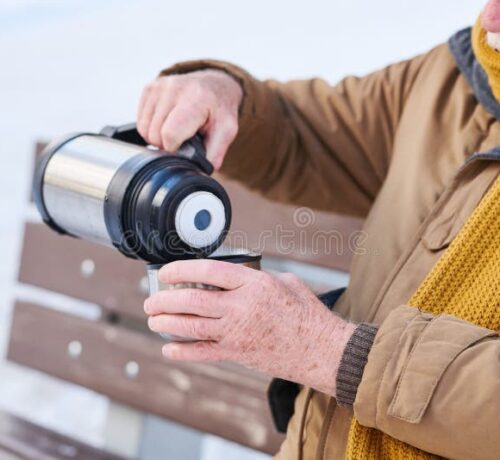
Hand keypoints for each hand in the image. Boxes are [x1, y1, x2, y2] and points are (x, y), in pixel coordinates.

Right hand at [137, 69, 242, 169]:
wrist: (215, 86)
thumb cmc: (219, 111)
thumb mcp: (227, 132)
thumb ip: (214, 153)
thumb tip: (200, 172)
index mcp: (196, 99)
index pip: (170, 133)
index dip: (174, 148)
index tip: (183, 147)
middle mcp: (175, 88)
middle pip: (154, 133)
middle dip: (165, 144)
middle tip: (181, 140)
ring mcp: (160, 86)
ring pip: (144, 128)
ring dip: (157, 137)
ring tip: (175, 132)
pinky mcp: (150, 87)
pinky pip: (140, 120)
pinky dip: (151, 127)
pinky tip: (166, 123)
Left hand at [144, 260, 354, 394]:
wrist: (321, 350)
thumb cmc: (307, 313)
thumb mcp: (287, 282)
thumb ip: (259, 276)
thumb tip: (239, 275)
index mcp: (254, 284)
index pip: (209, 271)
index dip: (182, 269)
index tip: (166, 271)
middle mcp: (241, 307)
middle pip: (193, 301)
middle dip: (166, 299)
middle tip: (151, 300)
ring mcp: (237, 333)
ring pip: (192, 326)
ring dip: (167, 323)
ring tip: (152, 319)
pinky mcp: (238, 354)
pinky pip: (203, 353)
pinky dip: (182, 351)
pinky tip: (168, 348)